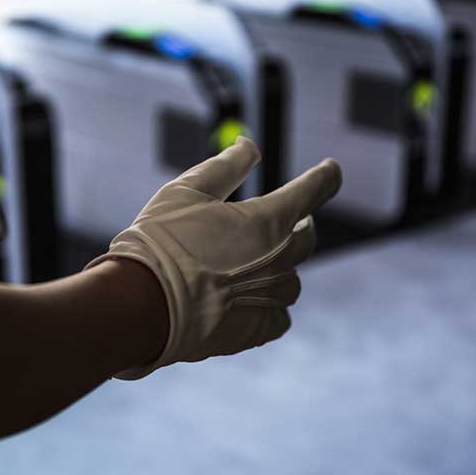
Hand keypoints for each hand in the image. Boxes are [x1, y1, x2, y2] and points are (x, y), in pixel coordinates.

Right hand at [86, 137, 341, 378]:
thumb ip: (226, 166)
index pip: (312, 191)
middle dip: (300, 225)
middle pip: (306, 239)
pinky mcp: (256, 331)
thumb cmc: (161, 241)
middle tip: (289, 221)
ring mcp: (271, 297)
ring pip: (291, 281)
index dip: (324, 177)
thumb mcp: (188, 190)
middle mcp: (280, 259)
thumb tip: (250, 144)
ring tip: (258, 265)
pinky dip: (271, 306)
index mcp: (268, 220)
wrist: (143, 306)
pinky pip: (279, 317)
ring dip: (281, 268)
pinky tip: (253, 302)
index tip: (332, 169)